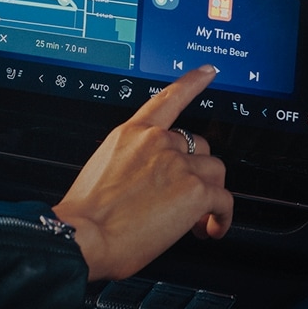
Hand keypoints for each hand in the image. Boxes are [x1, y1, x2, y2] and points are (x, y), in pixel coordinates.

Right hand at [52, 66, 234, 281]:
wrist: (83, 237)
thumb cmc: (85, 217)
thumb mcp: (102, 174)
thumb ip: (131, 166)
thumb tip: (149, 183)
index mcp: (131, 134)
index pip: (167, 98)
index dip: (192, 83)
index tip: (208, 72)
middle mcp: (157, 142)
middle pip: (198, 146)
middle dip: (196, 172)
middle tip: (183, 199)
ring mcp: (179, 164)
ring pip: (215, 173)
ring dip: (210, 196)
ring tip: (197, 220)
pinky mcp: (196, 190)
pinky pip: (224, 202)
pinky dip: (222, 218)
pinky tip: (210, 229)